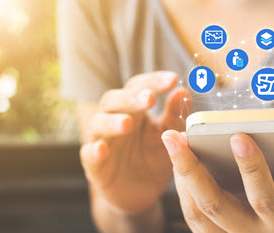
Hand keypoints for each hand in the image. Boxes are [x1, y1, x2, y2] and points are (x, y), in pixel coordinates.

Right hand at [80, 71, 191, 214]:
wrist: (141, 192)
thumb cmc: (154, 157)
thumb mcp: (169, 136)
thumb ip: (174, 115)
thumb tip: (184, 92)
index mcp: (134, 109)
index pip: (139, 87)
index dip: (154, 81)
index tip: (173, 79)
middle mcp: (114, 119)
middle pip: (114, 100)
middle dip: (131, 98)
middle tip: (149, 98)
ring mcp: (102, 140)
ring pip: (99, 123)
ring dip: (112, 122)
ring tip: (128, 124)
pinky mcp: (94, 165)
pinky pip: (88, 154)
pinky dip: (94, 150)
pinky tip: (103, 148)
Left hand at [161, 130, 273, 232]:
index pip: (264, 198)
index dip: (252, 168)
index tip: (239, 136)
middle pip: (215, 206)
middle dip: (191, 169)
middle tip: (174, 136)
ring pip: (198, 213)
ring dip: (181, 177)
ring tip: (172, 144)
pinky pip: (194, 218)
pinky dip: (183, 190)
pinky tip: (179, 164)